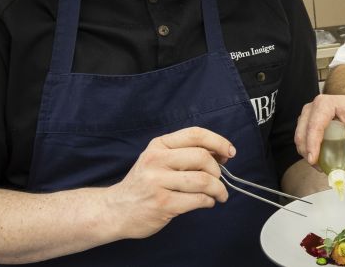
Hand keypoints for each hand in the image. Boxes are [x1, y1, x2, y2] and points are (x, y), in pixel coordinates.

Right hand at [101, 127, 234, 239]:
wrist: (115, 210)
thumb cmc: (144, 184)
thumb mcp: (158, 160)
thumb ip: (185, 153)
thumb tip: (221, 153)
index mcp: (158, 146)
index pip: (195, 134)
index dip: (218, 142)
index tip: (230, 152)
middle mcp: (156, 160)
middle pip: (202, 157)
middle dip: (218, 170)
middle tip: (219, 180)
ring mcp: (158, 183)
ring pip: (203, 180)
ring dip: (218, 189)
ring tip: (219, 195)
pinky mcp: (162, 204)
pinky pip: (198, 200)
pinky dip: (208, 201)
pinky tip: (206, 202)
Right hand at [293, 94, 344, 165]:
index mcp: (324, 104)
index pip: (314, 126)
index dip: (312, 144)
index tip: (313, 159)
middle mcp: (310, 109)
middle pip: (302, 134)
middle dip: (308, 153)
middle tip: (320, 167)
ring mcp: (305, 117)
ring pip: (299, 139)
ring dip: (307, 154)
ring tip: (321, 165)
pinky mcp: (304, 125)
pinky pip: (302, 141)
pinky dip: (308, 152)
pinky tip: (318, 159)